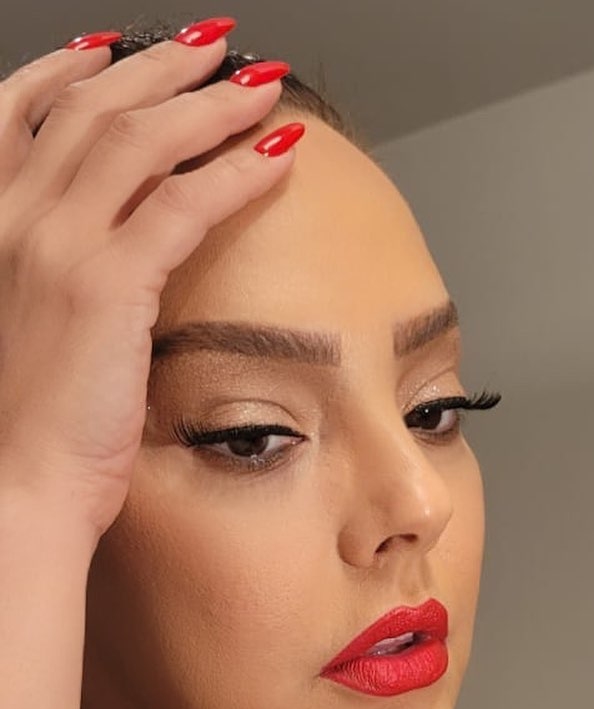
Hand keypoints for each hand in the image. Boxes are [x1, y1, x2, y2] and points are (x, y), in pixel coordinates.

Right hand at [0, 21, 300, 544]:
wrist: (15, 485)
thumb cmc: (26, 421)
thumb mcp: (26, 324)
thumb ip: (55, 272)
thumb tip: (108, 253)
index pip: (23, 110)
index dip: (76, 67)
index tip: (119, 47)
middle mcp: (12, 216)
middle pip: (94, 108)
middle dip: (161, 68)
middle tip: (219, 49)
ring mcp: (55, 245)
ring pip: (142, 140)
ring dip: (209, 104)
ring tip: (261, 85)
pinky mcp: (106, 285)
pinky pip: (184, 205)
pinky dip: (235, 172)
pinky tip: (276, 155)